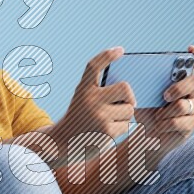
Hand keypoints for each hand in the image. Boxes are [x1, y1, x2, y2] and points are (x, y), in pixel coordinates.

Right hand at [50, 47, 136, 163]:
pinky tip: (107, 132)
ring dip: (124, 116)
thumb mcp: (83, 99)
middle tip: (123, 103)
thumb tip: (129, 89)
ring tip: (109, 121)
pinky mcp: (107, 132)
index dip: (107, 56)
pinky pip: (127, 125)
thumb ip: (100, 91)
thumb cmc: (79, 118)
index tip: (120, 50)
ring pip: (129, 109)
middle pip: (125, 88)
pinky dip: (121, 128)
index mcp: (82, 89)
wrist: (63, 143)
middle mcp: (89, 100)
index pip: (93, 66)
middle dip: (129, 96)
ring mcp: (99, 116)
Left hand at [133, 45, 193, 155]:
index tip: (190, 49)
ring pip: (184, 105)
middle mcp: (191, 92)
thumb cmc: (145, 110)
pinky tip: (160, 125)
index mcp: (179, 80)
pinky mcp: (192, 123)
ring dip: (166, 111)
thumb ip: (143, 83)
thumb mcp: (141, 95)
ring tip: (157, 116)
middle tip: (164, 95)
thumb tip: (134, 72)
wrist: (146, 134)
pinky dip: (166, 124)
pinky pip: (180, 121)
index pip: (192, 64)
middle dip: (179, 87)